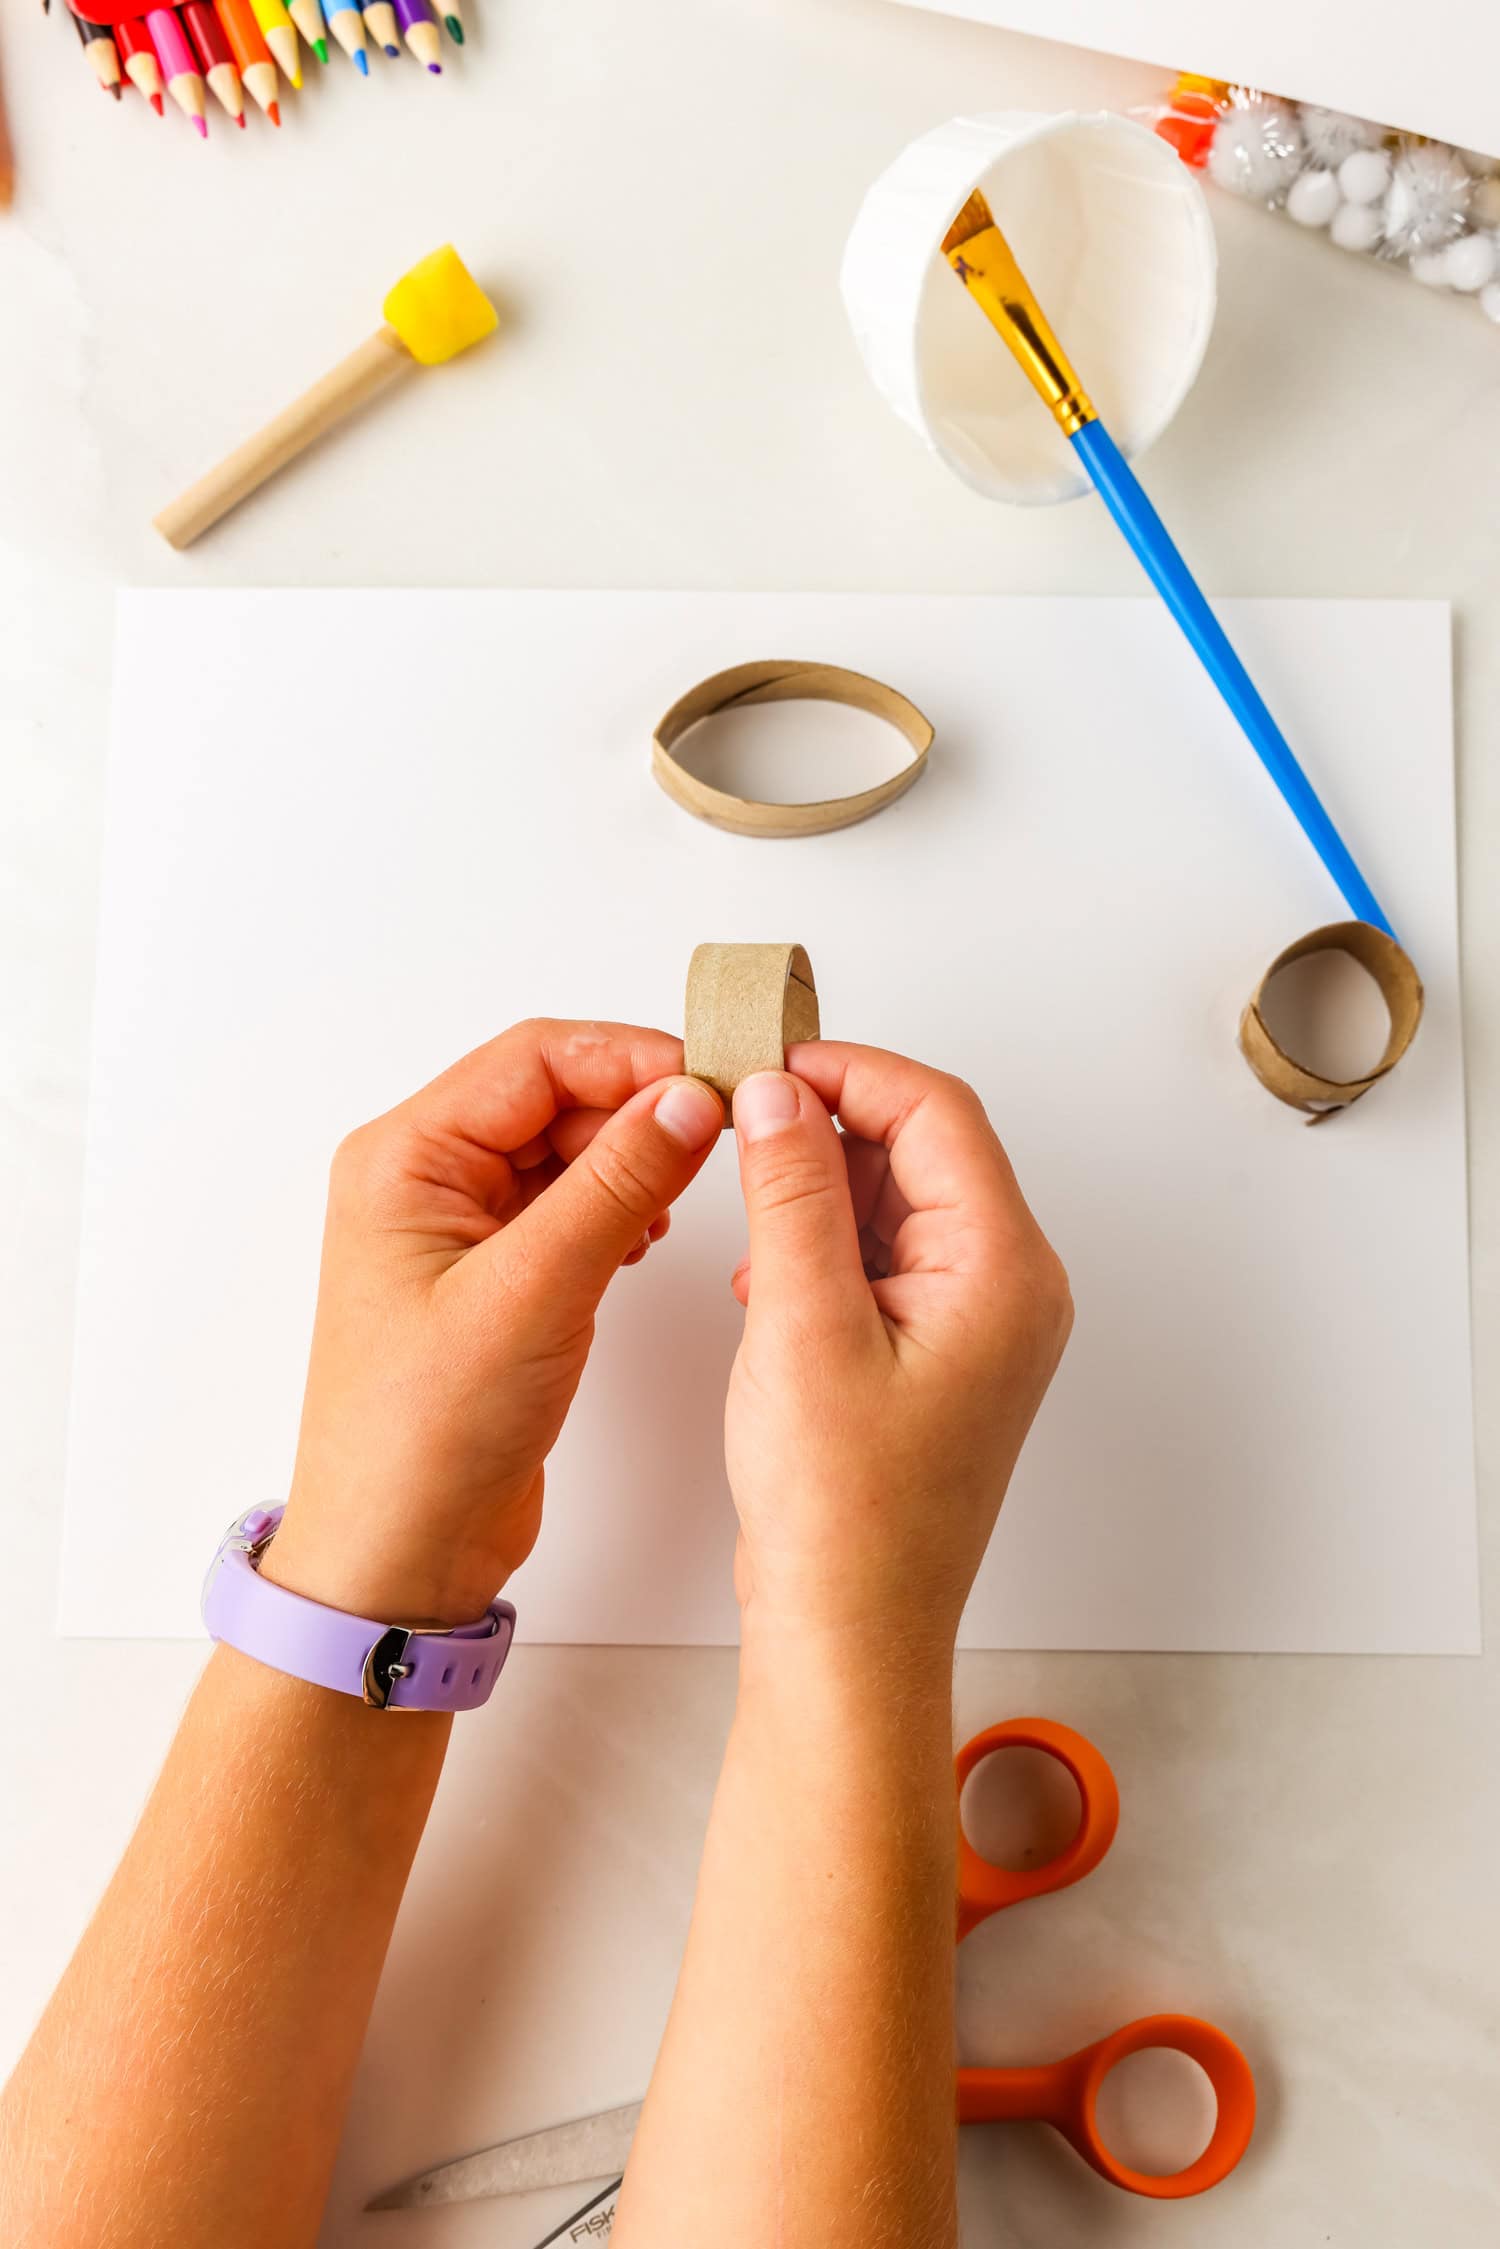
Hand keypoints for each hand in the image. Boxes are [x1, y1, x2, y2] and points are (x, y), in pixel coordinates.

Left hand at [264, 1020, 722, 1625]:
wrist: (398, 1555)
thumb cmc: (425, 1434)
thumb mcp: (535, 1291)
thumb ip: (618, 1184)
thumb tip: (689, 1100)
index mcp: (404, 1159)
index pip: (534, 1059)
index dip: (631, 1059)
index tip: (717, 1079)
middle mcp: (424, 1180)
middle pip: (552, 1095)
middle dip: (638, 1109)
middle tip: (721, 1134)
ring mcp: (457, 1230)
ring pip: (565, 1151)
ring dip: (632, 1161)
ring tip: (684, 1196)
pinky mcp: (493, 1278)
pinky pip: (566, 1206)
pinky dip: (618, 1209)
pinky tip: (647, 1239)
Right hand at [724, 1045, 1071, 1656]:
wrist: (851, 1631)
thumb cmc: (843, 1511)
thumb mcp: (801, 1325)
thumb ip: (791, 1193)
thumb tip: (777, 1092)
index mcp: (1005, 1269)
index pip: (937, 1112)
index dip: (849, 1069)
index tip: (767, 1058)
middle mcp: (1010, 1287)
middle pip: (924, 1149)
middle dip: (829, 1124)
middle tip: (740, 1112)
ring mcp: (978, 1322)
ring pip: (898, 1201)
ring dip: (819, 1188)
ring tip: (746, 1209)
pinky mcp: (938, 1353)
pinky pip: (886, 1258)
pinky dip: (823, 1245)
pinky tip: (765, 1275)